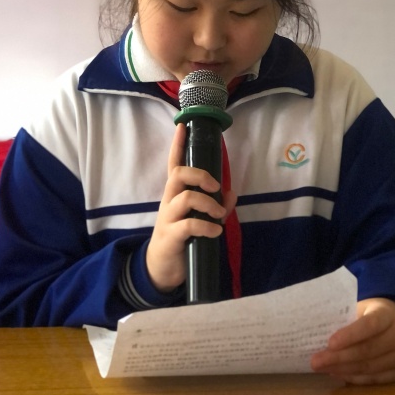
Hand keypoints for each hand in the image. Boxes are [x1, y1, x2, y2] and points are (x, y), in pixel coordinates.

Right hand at [145, 123, 236, 292]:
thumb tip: (232, 193)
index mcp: (175, 193)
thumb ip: (216, 205)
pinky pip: (189, 225)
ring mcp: (168, 217)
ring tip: (219, 215)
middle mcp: (169, 201)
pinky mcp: (171, 236)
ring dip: (208, 203)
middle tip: (216, 187)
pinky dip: (207, 226)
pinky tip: (215, 232)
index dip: (177, 145)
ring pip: (185, 197)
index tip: (183, 125)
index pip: (173, 163)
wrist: (162, 269)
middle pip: (178, 174)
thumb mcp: (199, 219)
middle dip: (200, 175)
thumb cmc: (182, 238)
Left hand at [310, 297, 394, 384]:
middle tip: (316, 362)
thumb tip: (320, 334)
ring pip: (368, 367)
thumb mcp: (364, 308)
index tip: (329, 343)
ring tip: (323, 368)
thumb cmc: (374, 313)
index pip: (369, 325)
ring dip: (343, 369)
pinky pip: (373, 379)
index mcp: (387, 314)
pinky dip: (353, 377)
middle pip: (367, 350)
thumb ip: (347, 318)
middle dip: (338, 357)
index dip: (350, 335)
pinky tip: (338, 373)